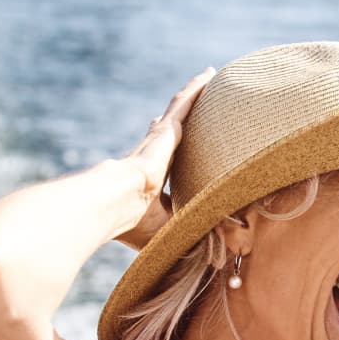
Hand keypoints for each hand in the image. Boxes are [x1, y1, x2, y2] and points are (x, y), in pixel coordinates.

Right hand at [115, 67, 214, 250]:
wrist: (118, 204)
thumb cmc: (137, 225)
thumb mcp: (172, 230)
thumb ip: (193, 238)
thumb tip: (220, 265)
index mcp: (150, 179)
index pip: (166, 163)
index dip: (171, 153)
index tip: (171, 144)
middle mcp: (154, 155)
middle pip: (173, 131)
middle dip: (181, 119)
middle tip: (194, 106)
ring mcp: (159, 139)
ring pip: (181, 110)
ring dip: (194, 96)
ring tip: (209, 79)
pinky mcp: (166, 130)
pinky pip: (186, 102)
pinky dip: (197, 88)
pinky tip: (210, 74)